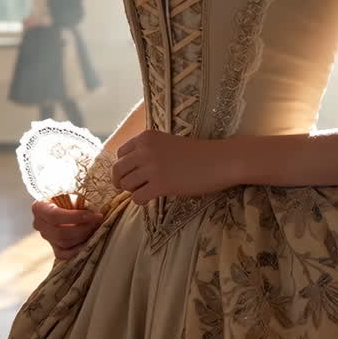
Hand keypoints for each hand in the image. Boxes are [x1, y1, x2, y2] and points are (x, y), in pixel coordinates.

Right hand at [31, 199, 102, 261]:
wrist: (65, 202)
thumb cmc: (69, 195)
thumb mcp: (70, 191)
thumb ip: (77, 197)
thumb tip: (93, 206)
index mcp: (39, 207)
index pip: (54, 216)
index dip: (75, 217)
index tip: (92, 215)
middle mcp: (39, 224)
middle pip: (60, 232)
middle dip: (83, 228)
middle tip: (98, 221)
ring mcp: (46, 237)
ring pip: (64, 243)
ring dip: (83, 236)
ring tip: (96, 227)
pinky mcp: (54, 247)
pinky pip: (64, 254)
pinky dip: (78, 250)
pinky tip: (89, 242)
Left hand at [111, 130, 235, 203]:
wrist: (220, 160)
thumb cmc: (197, 154)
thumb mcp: (167, 143)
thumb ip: (148, 151)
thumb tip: (128, 170)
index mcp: (146, 137)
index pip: (120, 154)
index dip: (124, 166)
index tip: (133, 174)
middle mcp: (145, 150)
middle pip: (117, 170)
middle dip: (121, 181)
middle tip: (132, 188)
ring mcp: (152, 167)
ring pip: (125, 185)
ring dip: (134, 191)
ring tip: (148, 190)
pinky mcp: (161, 185)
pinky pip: (137, 198)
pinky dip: (141, 201)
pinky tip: (152, 198)